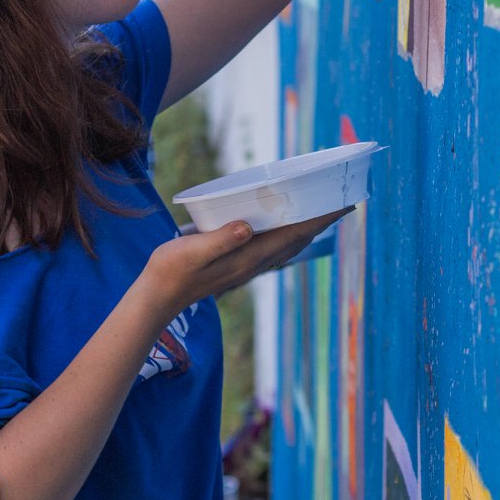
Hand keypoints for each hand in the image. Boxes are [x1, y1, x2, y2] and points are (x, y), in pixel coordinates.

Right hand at [137, 211, 348, 316]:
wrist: (156, 297)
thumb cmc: (170, 271)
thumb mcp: (192, 251)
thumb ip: (220, 239)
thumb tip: (247, 226)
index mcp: (248, 257)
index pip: (293, 234)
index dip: (320, 219)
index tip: (343, 205)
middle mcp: (253, 262)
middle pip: (297, 239)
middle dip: (321, 221)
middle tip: (344, 202)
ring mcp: (245, 264)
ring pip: (287, 243)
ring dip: (307, 227)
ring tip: (323, 211)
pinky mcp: (235, 263)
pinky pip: (271, 245)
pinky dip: (287, 232)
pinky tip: (284, 224)